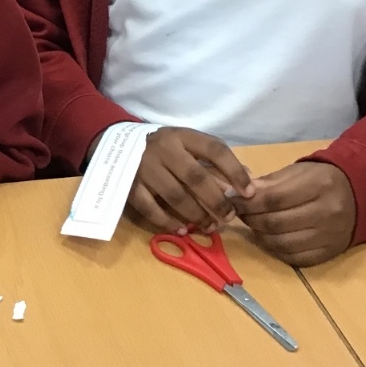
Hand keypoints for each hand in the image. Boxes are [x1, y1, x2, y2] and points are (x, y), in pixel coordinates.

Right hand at [125, 126, 255, 234]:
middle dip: (217, 200)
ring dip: (197, 215)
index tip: (249, 192)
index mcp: (182, 136)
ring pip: (176, 195)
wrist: (116, 145)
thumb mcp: (187, 144)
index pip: (214, 150)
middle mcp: (163, 150)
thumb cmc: (162, 148)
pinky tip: (182, 230)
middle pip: (196, 177)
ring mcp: (144, 168)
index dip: (234, 171)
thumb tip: (247, 180)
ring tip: (210, 226)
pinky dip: (168, 222)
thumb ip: (213, 161)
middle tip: (230, 217)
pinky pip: (151, 208)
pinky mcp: (130, 186)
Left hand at [231, 162, 356, 266]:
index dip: (248, 202)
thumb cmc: (322, 180)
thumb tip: (239, 194)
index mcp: (319, 186)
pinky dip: (275, 248)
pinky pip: (293, 257)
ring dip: (259, 235)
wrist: (360, 196)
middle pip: (275, 222)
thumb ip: (269, 183)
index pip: (273, 199)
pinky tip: (269, 237)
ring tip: (254, 224)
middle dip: (250, 218)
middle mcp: (326, 213)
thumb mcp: (298, 172)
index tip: (232, 200)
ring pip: (281, 242)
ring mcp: (329, 236)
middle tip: (240, 213)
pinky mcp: (328, 253)